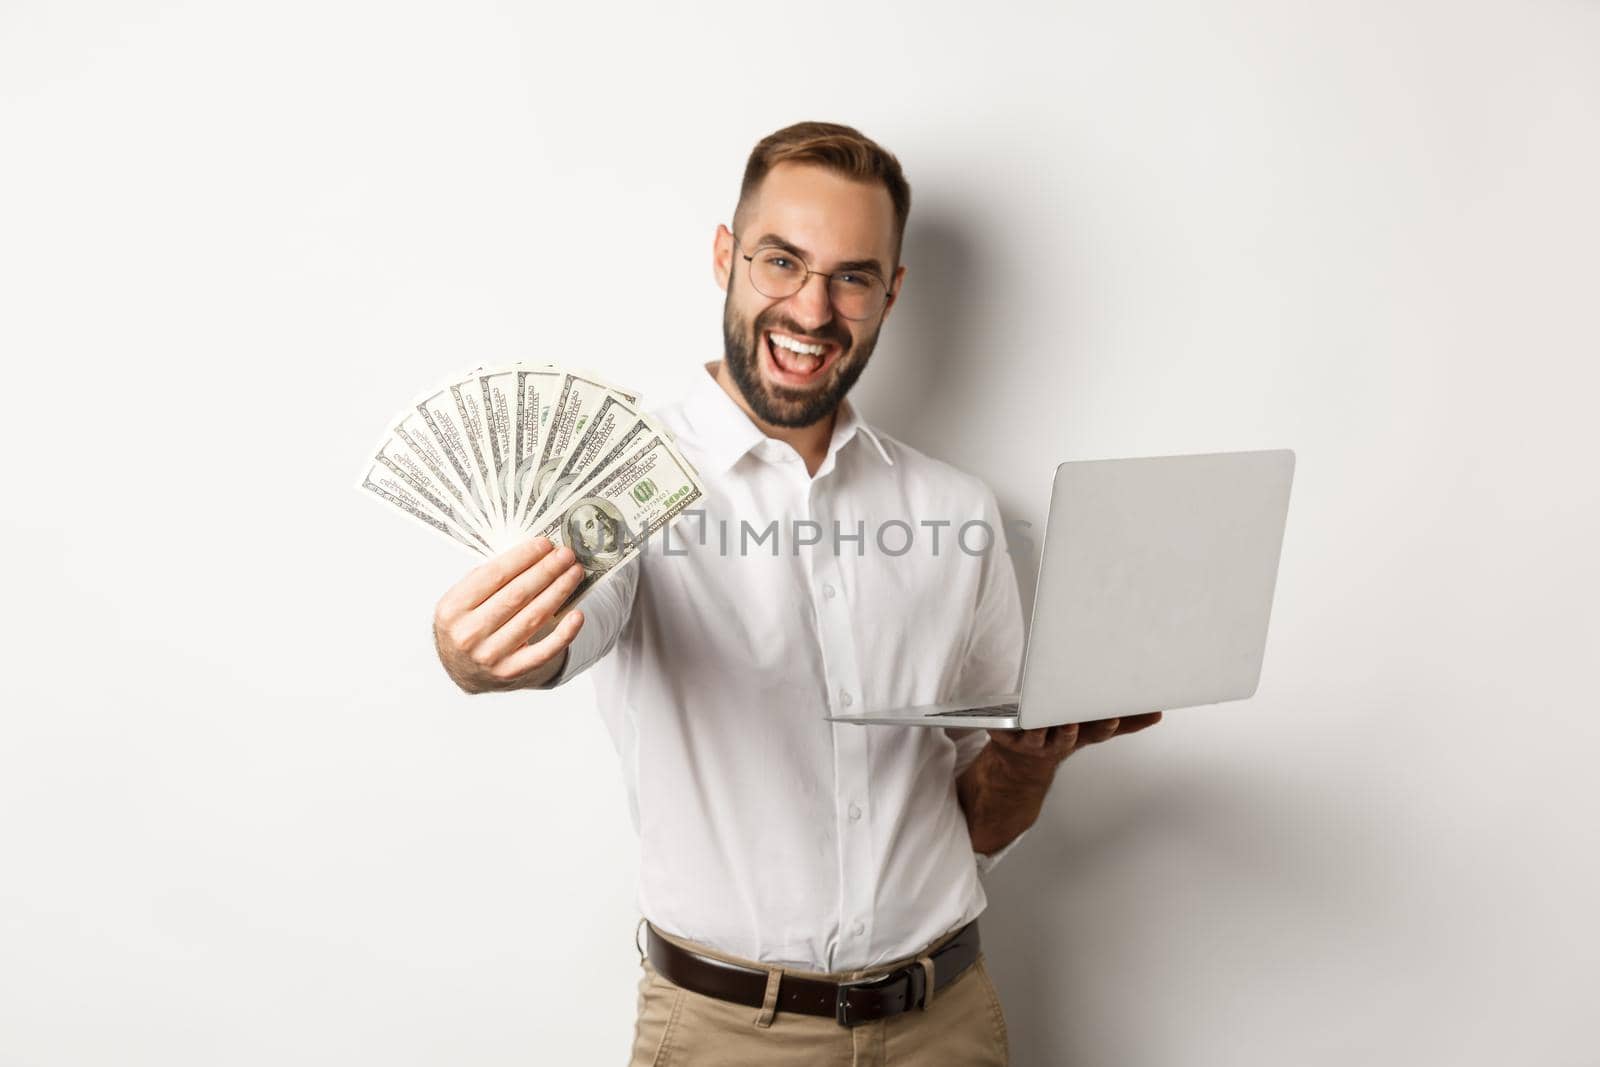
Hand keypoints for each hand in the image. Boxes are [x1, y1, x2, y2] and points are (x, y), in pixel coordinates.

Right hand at [432, 537, 586, 693]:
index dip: (524, 557)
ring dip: (559, 591)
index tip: (545, 544)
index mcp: (452, 609)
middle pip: (517, 594)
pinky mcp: (510, 671)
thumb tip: (530, 552)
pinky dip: (564, 633)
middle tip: (566, 555)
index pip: (495, 576)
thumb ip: (487, 578)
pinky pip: (543, 652)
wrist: (461, 669)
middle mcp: (469, 633)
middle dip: (546, 570)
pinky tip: (577, 615)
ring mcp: (489, 655)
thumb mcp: (461, 600)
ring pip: (533, 617)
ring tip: (574, 573)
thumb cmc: (466, 625)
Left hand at [985, 712, 1163, 767]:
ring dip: (1038, 731)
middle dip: (1069, 731)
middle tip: (1072, 722)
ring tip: (1038, 723)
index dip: (1103, 727)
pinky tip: (997, 724)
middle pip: (1065, 738)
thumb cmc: (1060, 736)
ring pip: (1035, 738)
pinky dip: (998, 730)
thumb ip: (1123, 722)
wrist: (1021, 765)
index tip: (1112, 717)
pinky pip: (1000, 734)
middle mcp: (1056, 742)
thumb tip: (1157, 713)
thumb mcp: (1091, 729)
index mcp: (1078, 736)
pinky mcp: (1005, 739)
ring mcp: (1030, 743)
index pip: (1095, 733)